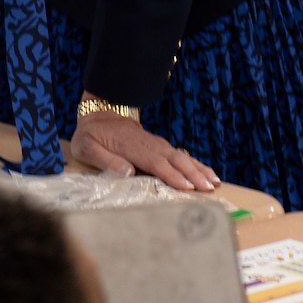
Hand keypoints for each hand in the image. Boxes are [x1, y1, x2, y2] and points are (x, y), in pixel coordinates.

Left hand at [69, 106, 218, 190]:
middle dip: (193, 174)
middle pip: (174, 159)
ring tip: (215, 183)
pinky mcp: (160, 146)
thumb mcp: (87, 147)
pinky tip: (207, 173)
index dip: (172, 175)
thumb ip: (106, 160)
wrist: (99, 113)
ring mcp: (156, 144)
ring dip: (199, 169)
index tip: (187, 187)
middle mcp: (149, 144)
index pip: (155, 162)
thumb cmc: (91, 135)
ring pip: (181, 156)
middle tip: (208, 189)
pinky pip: (180, 155)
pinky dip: (195, 164)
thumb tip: (128, 172)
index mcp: (131, 146)